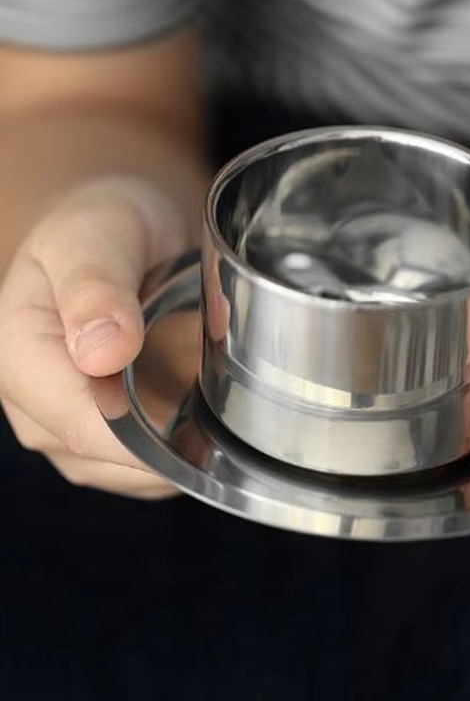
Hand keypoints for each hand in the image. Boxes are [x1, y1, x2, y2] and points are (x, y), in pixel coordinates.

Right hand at [0, 178, 192, 497]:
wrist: (115, 238)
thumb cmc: (101, 229)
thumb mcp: (98, 233)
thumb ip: (95, 286)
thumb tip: (101, 353)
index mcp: (19, 353)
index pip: (82, 426)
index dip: (147, 434)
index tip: (201, 414)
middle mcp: (36, 403)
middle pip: (114, 459)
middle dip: (175, 434)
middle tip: (218, 385)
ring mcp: (71, 426)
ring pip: (138, 472)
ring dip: (184, 442)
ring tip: (208, 384)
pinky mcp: (105, 436)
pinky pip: (152, 464)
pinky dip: (185, 443)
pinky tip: (202, 403)